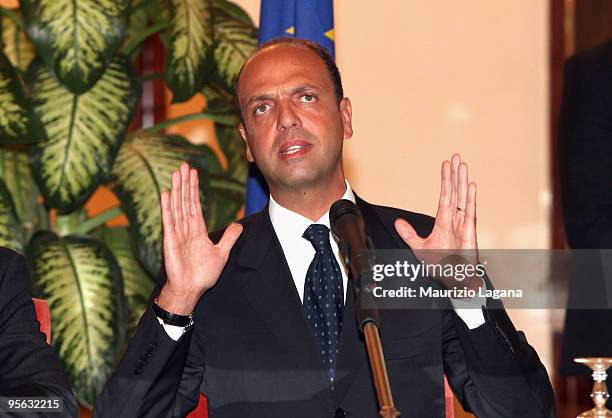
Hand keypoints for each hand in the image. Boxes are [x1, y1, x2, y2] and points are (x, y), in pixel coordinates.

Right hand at [157, 163, 242, 313]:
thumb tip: (237, 226)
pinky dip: (167, 206)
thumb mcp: (221, 253)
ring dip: (176, 189)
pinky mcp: (170, 239)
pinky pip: (169, 220)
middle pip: (185, 200)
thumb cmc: (203, 274)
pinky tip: (166, 193)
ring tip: (175, 173)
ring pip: (177, 206)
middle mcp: (186, 228)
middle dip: (184, 183)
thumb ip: (229, 238)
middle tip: (183, 165)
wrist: (191, 289)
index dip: (194, 188)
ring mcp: (177, 232)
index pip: (195, 204)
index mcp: (197, 230)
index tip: (193, 173)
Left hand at [394, 154, 479, 289]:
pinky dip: (471, 198)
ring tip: (462, 164)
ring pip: (463, 197)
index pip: (445, 195)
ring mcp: (463, 224)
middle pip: (455, 191)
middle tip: (455, 157)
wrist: (453, 281)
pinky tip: (471, 184)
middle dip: (454, 174)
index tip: (445, 165)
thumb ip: (409, 234)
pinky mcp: (469, 232)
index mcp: (444, 221)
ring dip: (462, 180)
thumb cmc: (441, 266)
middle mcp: (455, 219)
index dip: (445, 180)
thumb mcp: (419, 247)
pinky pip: (470, 212)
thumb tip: (398, 222)